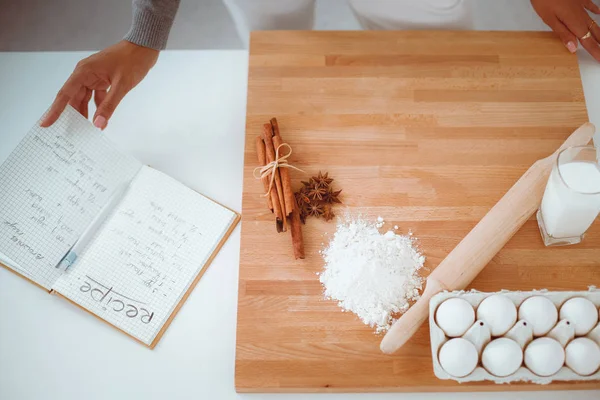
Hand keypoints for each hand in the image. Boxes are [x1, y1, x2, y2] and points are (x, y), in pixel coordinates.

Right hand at [40, 40, 158, 128]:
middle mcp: (85, 73)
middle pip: (74, 98)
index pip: (65, 94)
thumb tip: (99, 124)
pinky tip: (101, 119)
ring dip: (85, 112)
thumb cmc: (132, 61)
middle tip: (70, 133)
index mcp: (84, 72)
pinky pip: (96, 96)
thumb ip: (109, 106)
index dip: (55, 110)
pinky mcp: (102, 79)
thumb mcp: (122, 86)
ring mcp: (93, 76)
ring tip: (84, 130)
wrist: (144, 47)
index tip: (46, 123)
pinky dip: (98, 107)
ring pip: (84, 98)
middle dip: (72, 115)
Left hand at [531, 0, 599, 60]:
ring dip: (599, 31)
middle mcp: (581, 15)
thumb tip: (573, 48)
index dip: (595, 51)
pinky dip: (595, 11)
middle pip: (593, 32)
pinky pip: (590, 6)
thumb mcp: (550, 19)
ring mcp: (581, 5)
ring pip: (593, 21)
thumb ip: (563, 34)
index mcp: (574, 22)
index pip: (587, 41)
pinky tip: (599, 13)